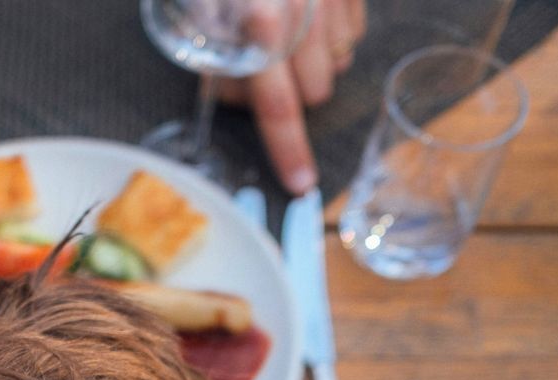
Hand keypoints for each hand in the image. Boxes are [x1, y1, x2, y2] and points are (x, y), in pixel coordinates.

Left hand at [220, 0, 365, 193]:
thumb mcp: (203, 13)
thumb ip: (222, 60)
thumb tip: (241, 98)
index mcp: (261, 21)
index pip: (276, 105)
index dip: (287, 149)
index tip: (301, 183)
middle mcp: (305, 10)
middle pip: (314, 90)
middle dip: (292, 90)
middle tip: (263, 67)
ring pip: (338, 64)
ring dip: (312, 62)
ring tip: (286, 36)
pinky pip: (353, 33)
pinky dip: (331, 35)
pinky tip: (309, 15)